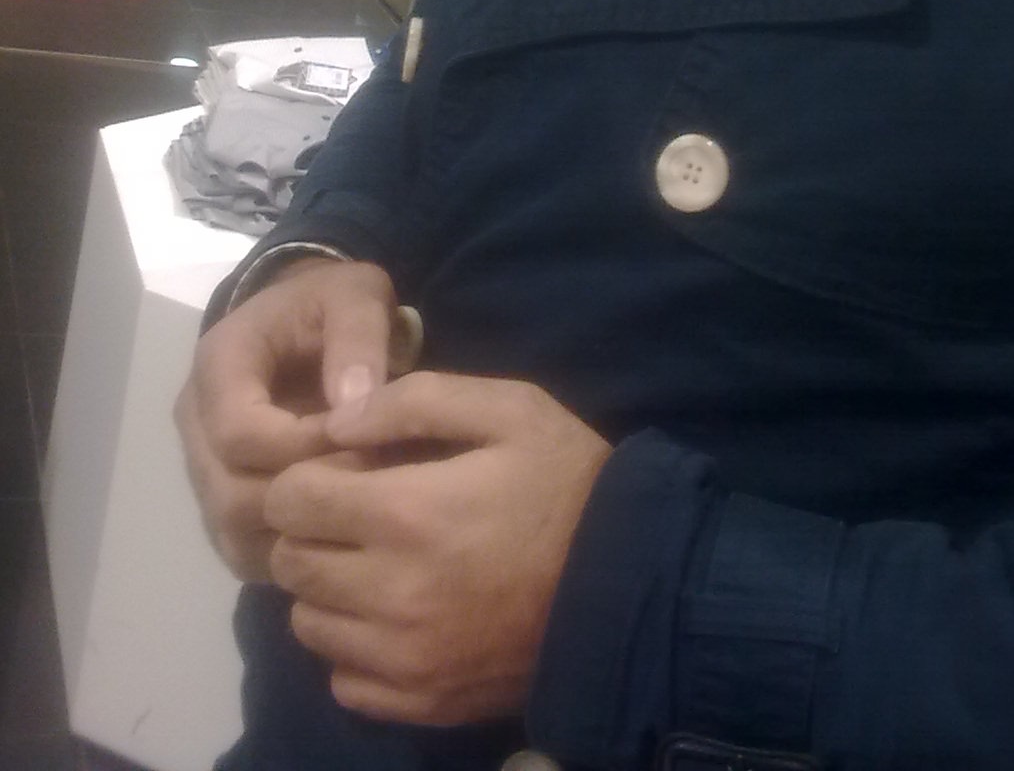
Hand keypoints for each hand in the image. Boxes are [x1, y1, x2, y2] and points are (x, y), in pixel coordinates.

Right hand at [175, 256, 397, 582]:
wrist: (306, 320)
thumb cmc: (331, 303)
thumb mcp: (355, 293)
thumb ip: (358, 336)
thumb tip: (355, 403)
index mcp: (219, 365)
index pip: (237, 432)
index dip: (299, 447)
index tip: (359, 439)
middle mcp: (196, 423)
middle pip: (228, 493)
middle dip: (302, 497)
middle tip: (368, 488)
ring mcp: (204, 468)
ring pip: (232, 530)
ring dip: (297, 531)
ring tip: (359, 513)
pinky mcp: (223, 500)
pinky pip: (244, 548)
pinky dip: (290, 551)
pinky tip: (341, 535)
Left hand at [264, 371, 611, 725]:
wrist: (632, 586)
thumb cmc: (568, 484)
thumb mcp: (509, 409)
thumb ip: (416, 401)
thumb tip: (335, 423)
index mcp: (404, 513)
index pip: (289, 499)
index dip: (308, 476)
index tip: (345, 471)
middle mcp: (387, 595)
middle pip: (289, 563)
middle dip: (313, 530)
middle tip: (362, 515)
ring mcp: (403, 659)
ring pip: (308, 625)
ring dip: (329, 590)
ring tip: (380, 566)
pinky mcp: (421, 703)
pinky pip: (343, 681)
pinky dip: (355, 649)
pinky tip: (398, 617)